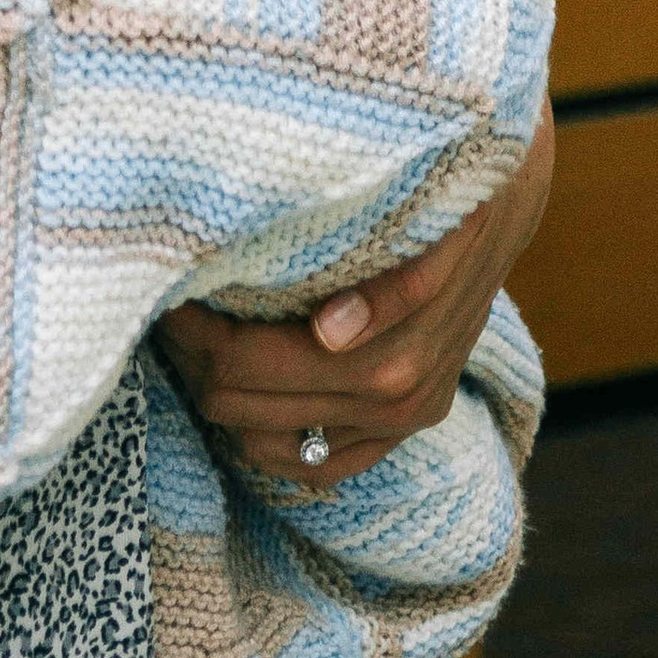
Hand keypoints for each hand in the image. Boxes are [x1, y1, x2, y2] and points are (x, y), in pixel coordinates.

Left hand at [154, 109, 553, 485]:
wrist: (498, 195)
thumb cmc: (430, 188)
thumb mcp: (411, 209)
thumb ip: (384, 278)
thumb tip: (330, 331)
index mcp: (392, 353)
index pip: (244, 361)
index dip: (187, 326)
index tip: (160, 282)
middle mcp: (395, 397)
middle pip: (243, 403)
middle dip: (191, 355)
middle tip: (162, 301)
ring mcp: (399, 420)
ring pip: (266, 443)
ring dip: (218, 393)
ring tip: (191, 334)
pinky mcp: (404, 429)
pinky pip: (316, 468)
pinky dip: (266, 440)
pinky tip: (240, 392)